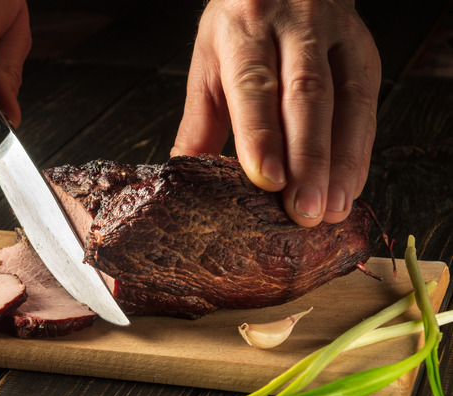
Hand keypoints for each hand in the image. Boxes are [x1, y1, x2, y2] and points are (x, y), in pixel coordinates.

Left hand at [172, 0, 380, 226]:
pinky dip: (359, 150)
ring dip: (340, 162)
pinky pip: (367, 103)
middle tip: (303, 211)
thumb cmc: (239, 31)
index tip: (268, 180)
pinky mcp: (363, 49)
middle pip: (305, 95)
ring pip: (344, 100)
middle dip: (307, 160)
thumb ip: (199, 122)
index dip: (262, 135)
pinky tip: (349, 186)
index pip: (254, 85)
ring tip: (330, 208)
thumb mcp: (208, 65)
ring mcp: (334, 35)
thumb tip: (187, 177)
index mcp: (244, 30)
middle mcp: (293, 26)